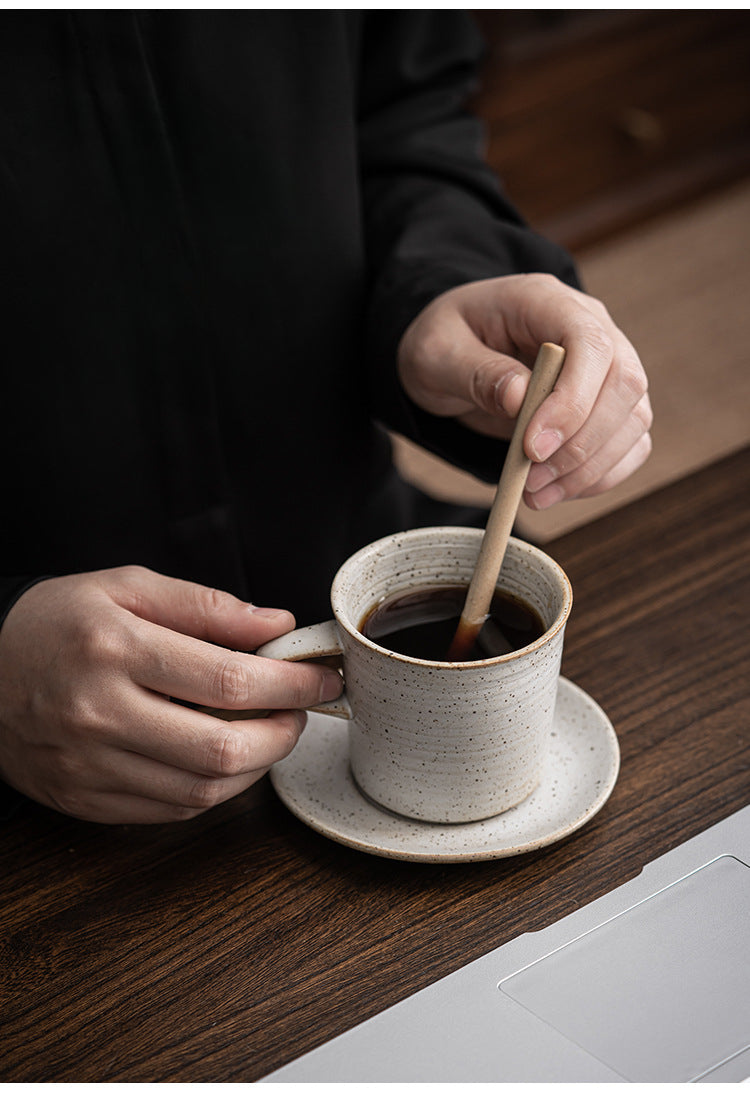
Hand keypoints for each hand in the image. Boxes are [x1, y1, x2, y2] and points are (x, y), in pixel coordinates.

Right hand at [0, 566, 342, 823]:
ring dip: (257, 765)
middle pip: (224, 747)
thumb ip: (207, 607)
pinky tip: (225, 759)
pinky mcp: (84, 798)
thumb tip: (275, 627)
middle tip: (300, 711)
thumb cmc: (56, 621)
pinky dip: (214, 789)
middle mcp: (101, 713)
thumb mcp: (127, 586)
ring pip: (203, 789)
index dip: (293, 684)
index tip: (322, 678)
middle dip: (285, 733)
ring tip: (269, 732)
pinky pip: (171, 810)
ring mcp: (90, 765)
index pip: (231, 680)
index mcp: (117, 649)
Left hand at [398, 274, 652, 508]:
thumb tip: (520, 398)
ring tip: (535, 494)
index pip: (590, 342)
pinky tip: (557, 491)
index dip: (572, 399)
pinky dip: (599, 476)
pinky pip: (629, 444)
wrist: (452, 353)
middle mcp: (592, 328)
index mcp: (547, 301)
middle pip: (625, 384)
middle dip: (582, 444)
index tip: (533, 447)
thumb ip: (477, 372)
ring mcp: (608, 367)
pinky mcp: (609, 406)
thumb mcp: (437, 352)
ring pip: (633, 419)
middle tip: (532, 480)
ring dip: (590, 468)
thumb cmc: (445, 343)